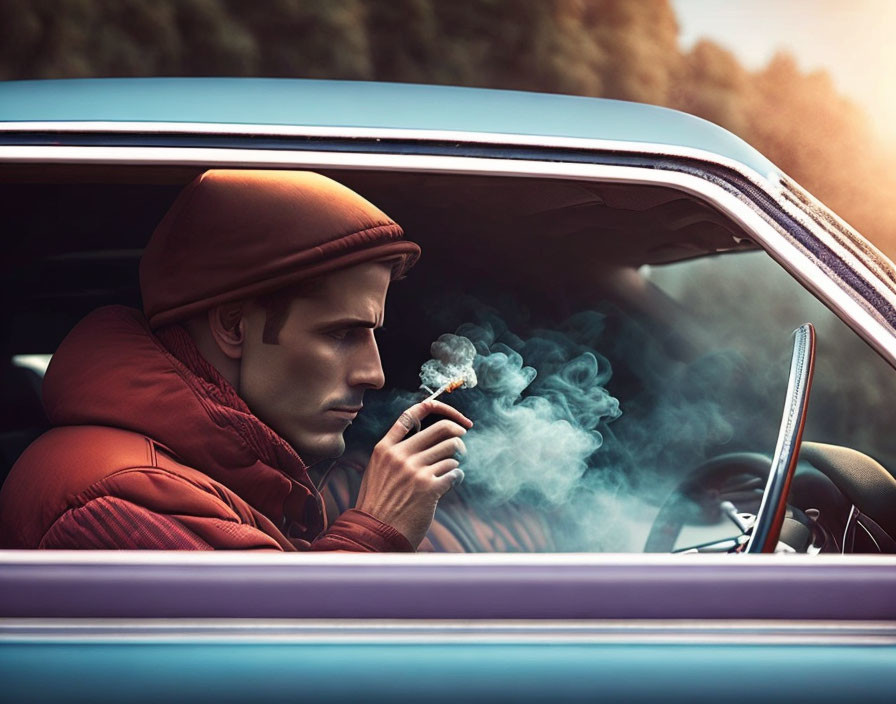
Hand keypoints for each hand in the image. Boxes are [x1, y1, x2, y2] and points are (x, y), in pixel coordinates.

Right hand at [355, 399, 472, 548]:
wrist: (375, 533)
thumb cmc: (378, 504)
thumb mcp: (377, 470)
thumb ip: (395, 452)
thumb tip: (423, 438)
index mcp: (384, 448)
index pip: (412, 414)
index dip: (438, 409)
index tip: (454, 418)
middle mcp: (400, 455)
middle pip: (442, 429)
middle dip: (458, 433)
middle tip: (461, 443)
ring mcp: (414, 471)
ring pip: (451, 452)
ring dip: (455, 461)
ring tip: (447, 471)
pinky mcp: (429, 488)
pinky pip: (455, 473)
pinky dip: (456, 478)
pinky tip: (448, 484)